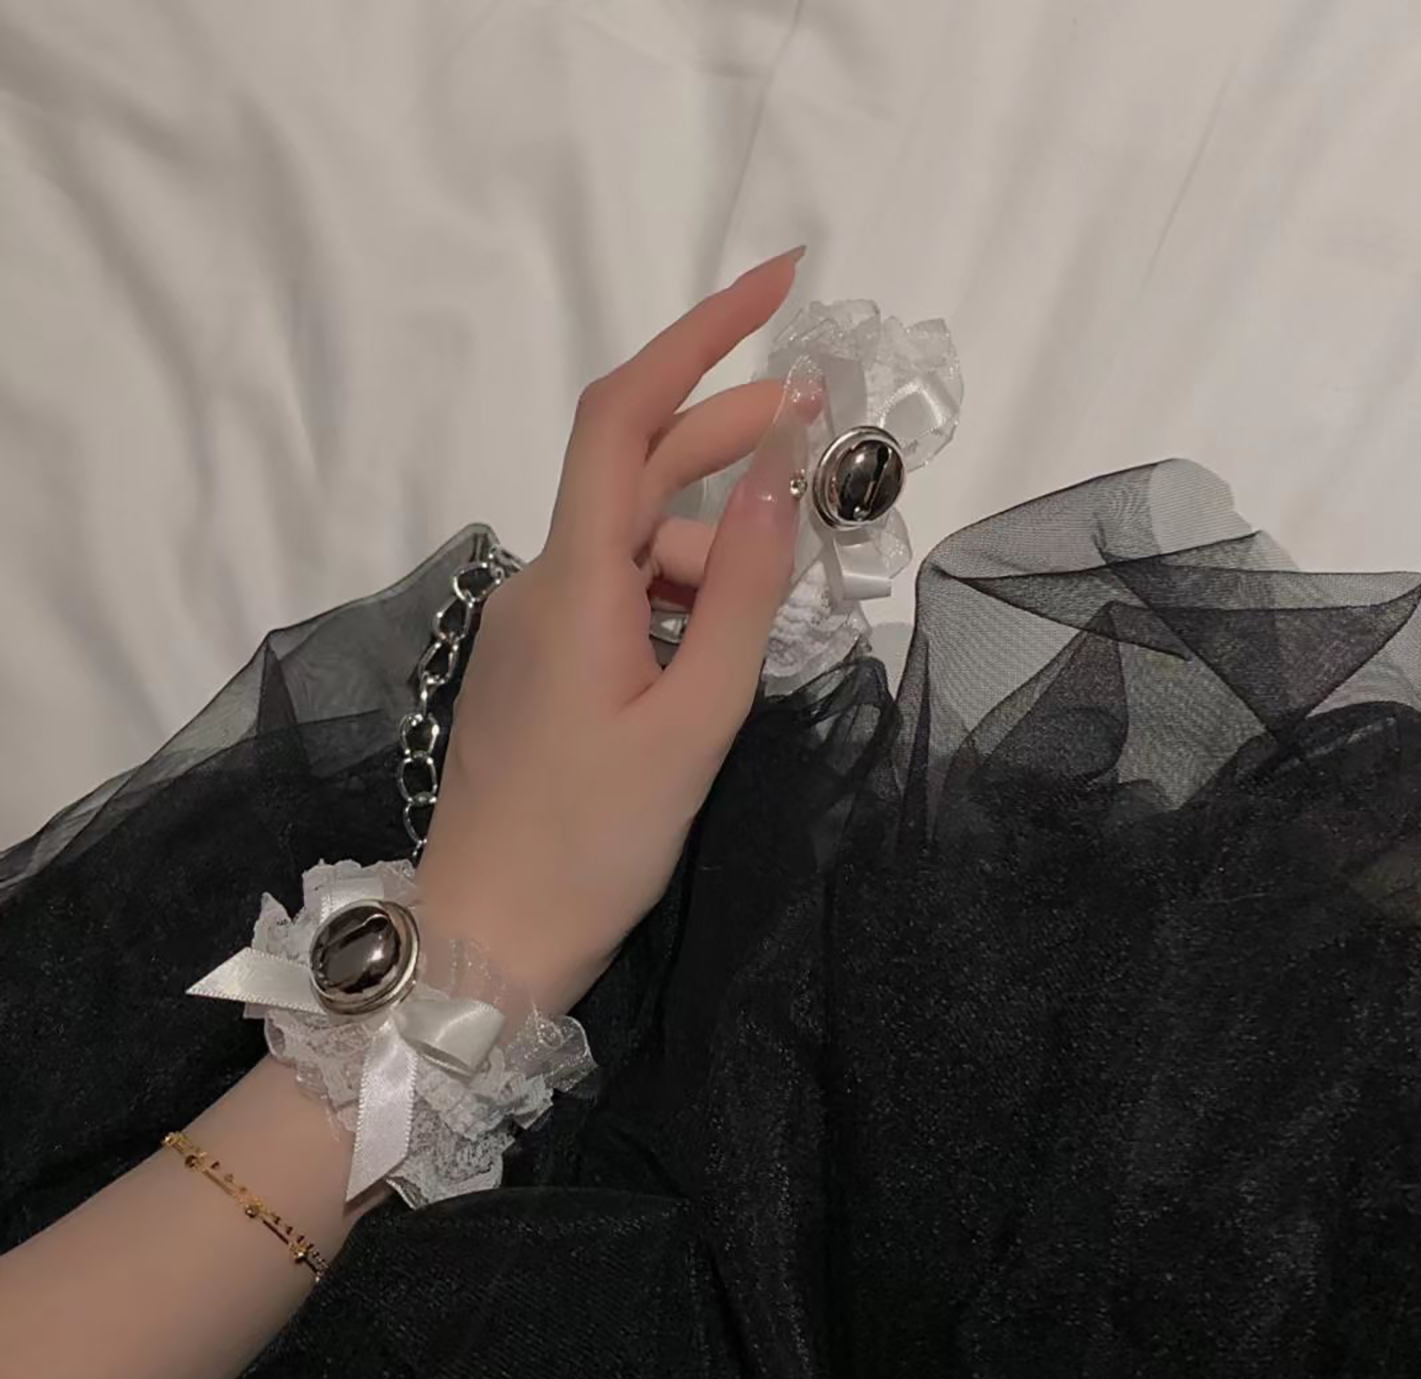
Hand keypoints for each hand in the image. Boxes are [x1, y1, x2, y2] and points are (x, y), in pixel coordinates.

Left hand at [417, 249, 815, 1010]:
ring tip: (764, 628)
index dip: (701, 337)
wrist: (487, 937)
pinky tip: (713, 661)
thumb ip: (739, 593)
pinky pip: (620, 600)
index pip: (626, 415)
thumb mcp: (694, 718)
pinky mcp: (539, 666)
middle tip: (823, 438)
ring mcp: (534, 625)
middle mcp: (544, 582)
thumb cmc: (594, 841)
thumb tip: (777, 476)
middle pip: (637, 471)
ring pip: (637, 548)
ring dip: (710, 557)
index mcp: (575, 581)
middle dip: (730, 438)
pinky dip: (678, 603)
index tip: (782, 290)